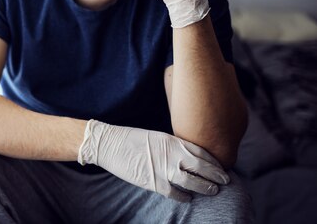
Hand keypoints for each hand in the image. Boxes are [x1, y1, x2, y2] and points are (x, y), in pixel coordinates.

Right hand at [78, 119, 229, 201]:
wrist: (109, 143)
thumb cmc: (131, 139)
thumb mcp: (157, 136)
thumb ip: (173, 146)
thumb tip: (187, 157)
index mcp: (173, 141)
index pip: (202, 152)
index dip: (214, 162)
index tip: (222, 168)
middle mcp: (172, 154)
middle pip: (202, 168)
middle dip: (216, 176)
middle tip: (225, 182)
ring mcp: (163, 169)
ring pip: (193, 182)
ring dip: (205, 188)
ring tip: (213, 191)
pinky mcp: (153, 182)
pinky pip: (175, 193)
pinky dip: (185, 197)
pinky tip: (188, 199)